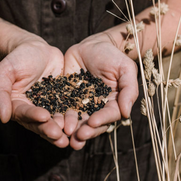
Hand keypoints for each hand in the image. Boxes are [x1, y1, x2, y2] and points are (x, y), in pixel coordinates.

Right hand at [0, 36, 68, 147]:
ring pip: (55, 121)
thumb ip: (0, 93)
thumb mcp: (5, 71)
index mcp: (16, 106)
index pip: (24, 113)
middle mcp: (32, 110)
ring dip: (63, 129)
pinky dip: (74, 117)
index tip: (43, 117)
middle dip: (50, 129)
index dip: (33, 116)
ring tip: (72, 134)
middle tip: (60, 135)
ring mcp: (49, 107)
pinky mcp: (63, 101)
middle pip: (40, 123)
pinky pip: (68, 110)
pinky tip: (83, 121)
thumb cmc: (17, 58)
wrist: (36, 48)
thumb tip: (3, 118)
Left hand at [63, 33, 138, 149]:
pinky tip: (51, 120)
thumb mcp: (125, 69)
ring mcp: (80, 103)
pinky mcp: (66, 96)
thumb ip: (129, 90)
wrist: (93, 44)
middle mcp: (97, 107)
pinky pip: (61, 107)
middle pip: (92, 123)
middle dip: (85, 131)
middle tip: (77, 137)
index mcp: (113, 103)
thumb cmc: (113, 55)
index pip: (109, 115)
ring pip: (76, 119)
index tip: (93, 123)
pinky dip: (57, 115)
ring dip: (70, 128)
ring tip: (64, 133)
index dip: (101, 120)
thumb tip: (126, 113)